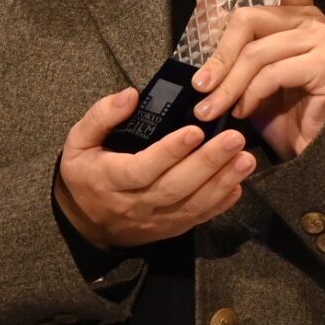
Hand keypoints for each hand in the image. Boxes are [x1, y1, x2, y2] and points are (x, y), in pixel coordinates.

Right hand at [55, 87, 252, 248]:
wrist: (87, 223)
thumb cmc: (86, 172)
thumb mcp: (79, 141)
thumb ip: (101, 116)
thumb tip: (131, 95)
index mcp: (109, 179)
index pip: (142, 168)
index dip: (169, 152)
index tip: (195, 131)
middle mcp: (134, 204)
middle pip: (175, 187)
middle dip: (208, 163)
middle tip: (235, 139)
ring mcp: (155, 220)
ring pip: (192, 205)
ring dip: (222, 182)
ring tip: (246, 159)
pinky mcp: (170, 228)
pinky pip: (198, 218)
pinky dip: (221, 203)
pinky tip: (238, 183)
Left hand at [189, 0, 324, 159]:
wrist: (298, 145)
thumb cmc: (271, 103)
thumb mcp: (243, 65)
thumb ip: (228, 32)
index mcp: (296, 11)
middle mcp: (313, 21)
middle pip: (251, 17)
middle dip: (219, 56)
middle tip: (201, 87)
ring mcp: (323, 43)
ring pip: (257, 51)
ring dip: (229, 85)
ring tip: (214, 108)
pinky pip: (273, 73)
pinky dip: (251, 95)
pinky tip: (243, 111)